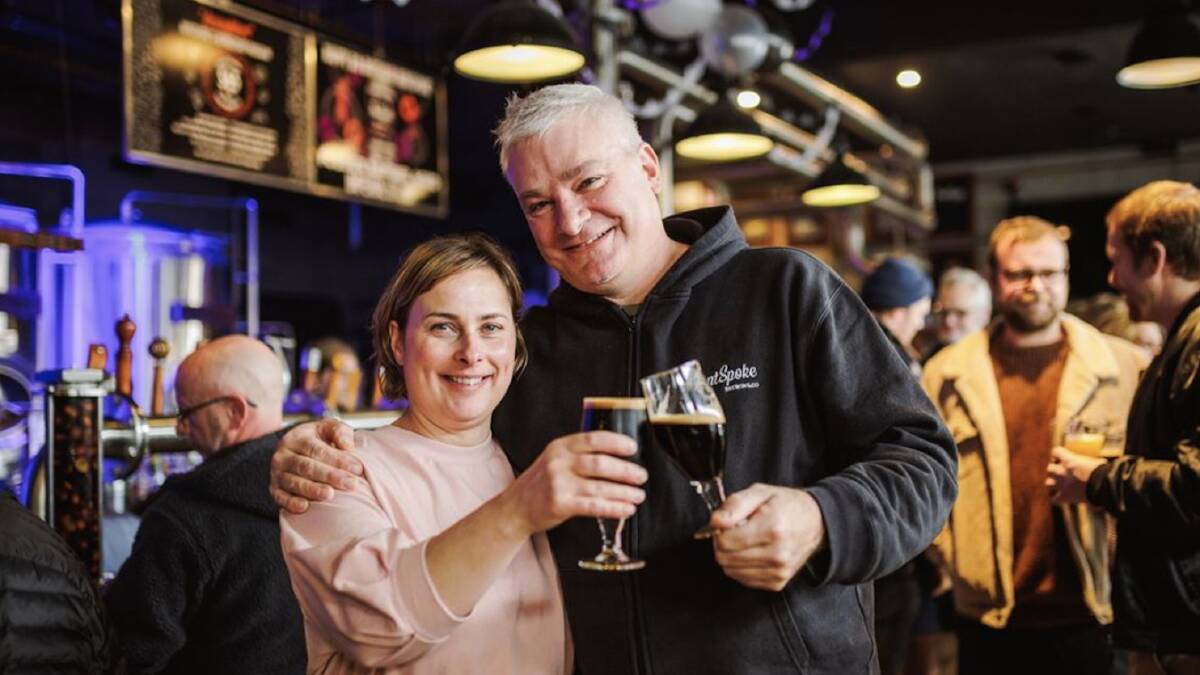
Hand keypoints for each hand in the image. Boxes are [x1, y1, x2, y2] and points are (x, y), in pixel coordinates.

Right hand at [269, 419, 362, 513]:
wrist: (297, 450)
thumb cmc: (319, 440)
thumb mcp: (329, 428)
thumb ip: (340, 432)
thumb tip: (348, 447)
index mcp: (297, 438)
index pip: (317, 449)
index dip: (338, 459)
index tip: (357, 468)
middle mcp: (283, 456)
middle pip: (307, 467)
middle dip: (330, 476)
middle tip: (351, 484)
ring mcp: (277, 473)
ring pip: (294, 483)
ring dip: (312, 490)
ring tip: (330, 495)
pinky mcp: (274, 489)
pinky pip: (280, 497)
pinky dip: (291, 503)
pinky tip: (305, 507)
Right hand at [502, 431, 647, 536]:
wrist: (515, 508)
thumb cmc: (541, 484)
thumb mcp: (555, 459)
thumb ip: (579, 454)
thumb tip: (617, 456)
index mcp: (560, 446)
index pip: (593, 439)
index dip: (616, 442)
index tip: (633, 448)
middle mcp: (559, 462)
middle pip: (600, 464)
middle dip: (626, 470)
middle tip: (641, 476)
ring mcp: (559, 484)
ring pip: (600, 487)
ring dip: (624, 492)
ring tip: (638, 495)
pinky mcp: (561, 504)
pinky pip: (594, 506)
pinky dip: (614, 508)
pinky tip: (626, 509)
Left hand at [710, 484, 826, 591]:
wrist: (817, 522)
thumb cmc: (787, 505)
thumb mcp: (760, 492)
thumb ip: (735, 505)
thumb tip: (715, 522)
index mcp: (772, 528)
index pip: (725, 541)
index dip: (719, 531)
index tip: (727, 523)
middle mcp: (777, 554)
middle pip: (725, 559)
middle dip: (722, 544)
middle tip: (734, 531)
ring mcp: (779, 571)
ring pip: (731, 571)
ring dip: (731, 556)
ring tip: (744, 541)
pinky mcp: (778, 583)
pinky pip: (744, 579)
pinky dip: (741, 567)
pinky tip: (752, 552)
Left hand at [1046, 446, 1104, 503]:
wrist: (1104, 487)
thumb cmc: (1104, 473)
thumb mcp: (1096, 462)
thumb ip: (1089, 462)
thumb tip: (1098, 462)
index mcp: (1069, 460)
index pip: (1055, 452)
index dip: (1058, 454)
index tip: (1062, 458)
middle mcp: (1061, 472)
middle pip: (1049, 468)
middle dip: (1054, 470)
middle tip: (1061, 472)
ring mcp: (1061, 485)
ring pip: (1047, 483)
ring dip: (1052, 483)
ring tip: (1058, 485)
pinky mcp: (1065, 497)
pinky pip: (1053, 499)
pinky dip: (1055, 498)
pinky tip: (1059, 497)